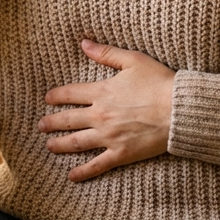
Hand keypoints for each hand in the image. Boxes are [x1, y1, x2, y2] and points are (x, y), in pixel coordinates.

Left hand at [37, 39, 176, 181]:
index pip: (71, 94)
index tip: (48, 99)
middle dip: (52, 122)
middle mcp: (100, 115)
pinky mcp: (120, 153)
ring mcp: (109, 136)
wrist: (178, 110)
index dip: (57, 96)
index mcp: (102, 92)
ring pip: (77, 142)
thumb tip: (84, 43)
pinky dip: (82, 172)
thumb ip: (106, 53)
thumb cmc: (159, 82)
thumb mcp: (133, 60)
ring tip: (49, 145)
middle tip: (41, 125)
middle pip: (68, 120)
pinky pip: (97, 165)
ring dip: (60, 144)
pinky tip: (70, 176)